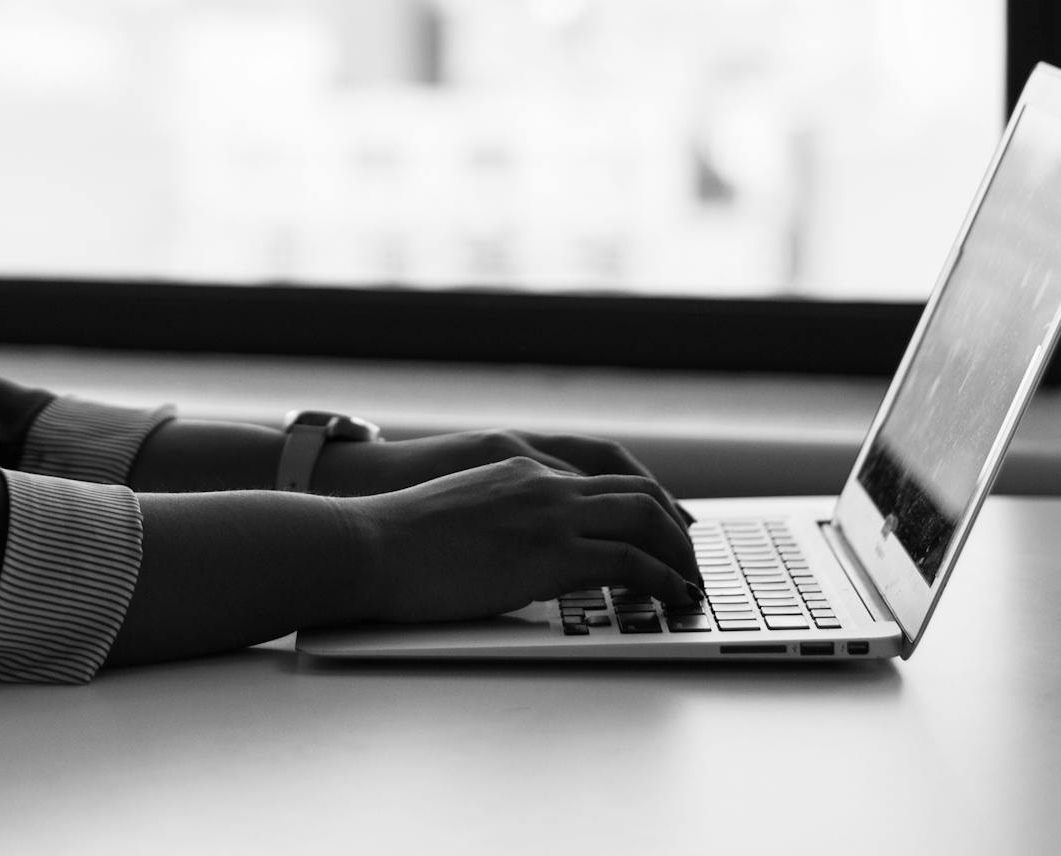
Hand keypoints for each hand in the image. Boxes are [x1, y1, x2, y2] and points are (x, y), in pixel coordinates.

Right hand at [351, 456, 703, 622]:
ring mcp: (549, 513)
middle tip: (690, 555)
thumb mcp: (463, 507)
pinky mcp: (547, 555)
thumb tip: (525, 547)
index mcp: (520, 463)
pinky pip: (627, 561)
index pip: (604, 469)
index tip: (667, 521)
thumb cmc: (399, 539)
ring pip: (643, 518)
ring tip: (690, 581)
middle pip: (635, 489)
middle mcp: (543, 480)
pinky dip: (660, 577)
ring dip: (677, 552)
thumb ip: (504, 513)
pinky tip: (669, 595)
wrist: (370, 543)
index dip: (645, 495)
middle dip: (674, 524)